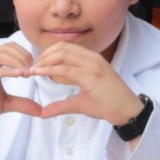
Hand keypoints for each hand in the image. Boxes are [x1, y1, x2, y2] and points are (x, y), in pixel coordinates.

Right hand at [0, 42, 47, 159]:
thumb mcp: (4, 104)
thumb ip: (21, 103)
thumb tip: (40, 110)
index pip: (8, 47)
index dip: (24, 54)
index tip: (35, 67)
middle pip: (5, 47)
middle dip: (23, 56)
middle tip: (34, 70)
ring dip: (17, 61)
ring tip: (28, 73)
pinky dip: (8, 71)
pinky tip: (20, 75)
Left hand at [22, 40, 143, 126]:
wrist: (126, 111)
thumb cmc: (108, 105)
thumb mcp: (80, 103)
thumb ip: (62, 105)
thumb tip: (44, 113)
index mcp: (91, 59)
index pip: (66, 48)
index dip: (49, 53)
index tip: (37, 65)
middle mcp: (92, 58)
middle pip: (62, 47)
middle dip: (44, 55)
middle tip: (32, 67)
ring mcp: (93, 66)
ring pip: (63, 54)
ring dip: (45, 60)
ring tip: (33, 69)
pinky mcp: (91, 76)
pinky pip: (66, 69)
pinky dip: (50, 70)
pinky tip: (39, 73)